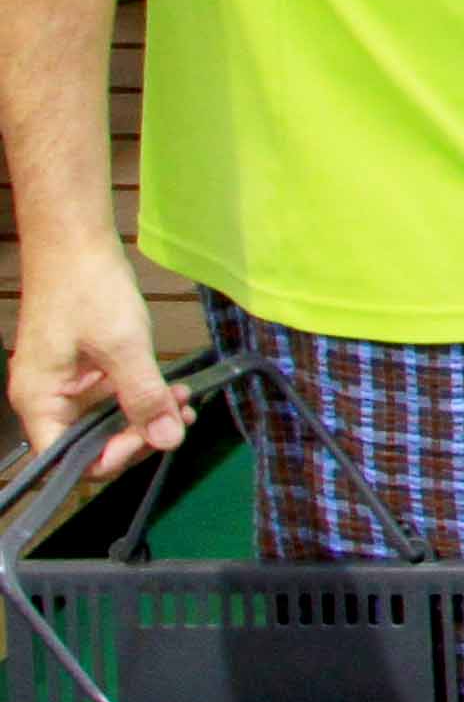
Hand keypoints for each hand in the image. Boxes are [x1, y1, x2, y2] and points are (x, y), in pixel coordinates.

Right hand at [7, 235, 179, 483]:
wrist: (74, 241)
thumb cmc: (88, 288)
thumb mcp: (124, 347)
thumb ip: (145, 397)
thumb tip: (168, 440)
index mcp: (40, 400)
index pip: (69, 460)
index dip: (113, 458)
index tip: (154, 437)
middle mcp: (46, 399)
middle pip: (90, 444)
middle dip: (139, 435)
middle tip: (181, 420)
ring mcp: (64, 383)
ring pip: (107, 420)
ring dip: (147, 415)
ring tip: (185, 401)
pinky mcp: (81, 369)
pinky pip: (111, 397)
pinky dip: (142, 395)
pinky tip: (173, 389)